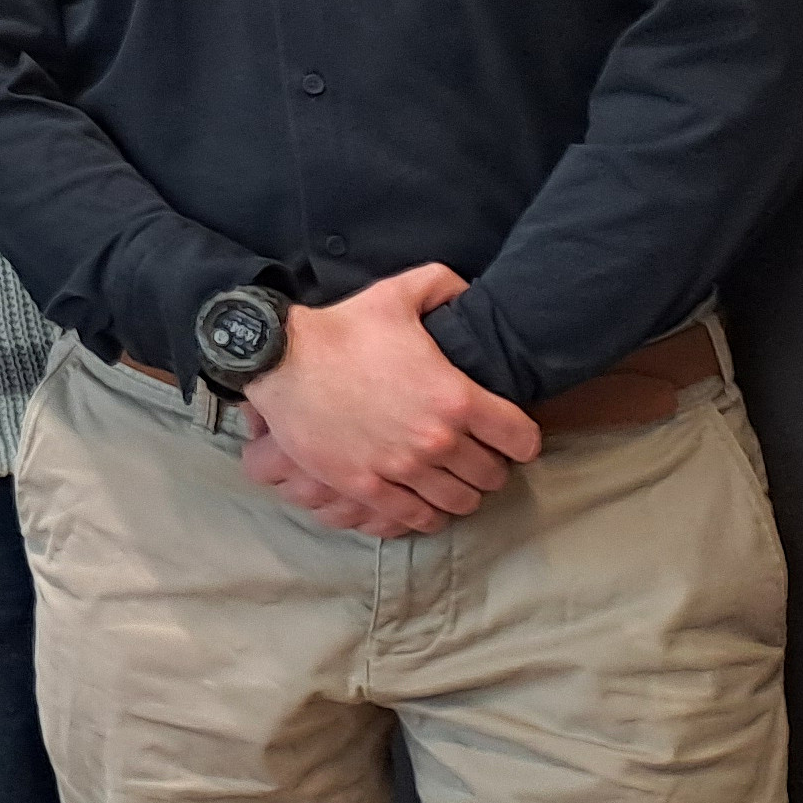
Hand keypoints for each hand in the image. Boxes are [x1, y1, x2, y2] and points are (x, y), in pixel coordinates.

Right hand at [237, 267, 543, 534]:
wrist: (280, 359)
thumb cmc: (341, 329)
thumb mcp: (397, 294)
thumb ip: (443, 285)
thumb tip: (469, 291)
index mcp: (455, 397)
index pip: (521, 439)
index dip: (520, 438)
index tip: (508, 435)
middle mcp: (437, 440)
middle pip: (491, 475)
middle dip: (489, 466)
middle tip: (475, 455)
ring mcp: (401, 467)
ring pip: (458, 501)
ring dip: (460, 492)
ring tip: (451, 480)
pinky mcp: (366, 486)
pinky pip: (416, 517)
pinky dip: (427, 514)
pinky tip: (424, 503)